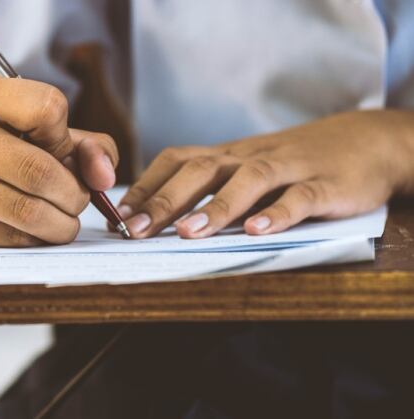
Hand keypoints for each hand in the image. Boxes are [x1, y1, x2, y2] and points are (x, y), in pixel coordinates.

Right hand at [0, 74, 117, 245]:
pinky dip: (37, 239)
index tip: (59, 149)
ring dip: (63, 223)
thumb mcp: (40, 128)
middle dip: (75, 194)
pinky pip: (10, 239)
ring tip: (65, 219)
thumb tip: (104, 178)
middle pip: (39, 171)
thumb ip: (88, 145)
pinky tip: (36, 229)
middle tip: (78, 199)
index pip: (48, 109)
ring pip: (27, 212)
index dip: (67, 138)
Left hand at [119, 110, 413, 238]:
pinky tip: (256, 231)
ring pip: (248, 180)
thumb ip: (209, 187)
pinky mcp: (325, 185)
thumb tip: (153, 214)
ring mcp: (289, 168)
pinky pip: (299, 197)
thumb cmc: (291, 163)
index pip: (177, 161)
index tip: (116, 215)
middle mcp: (250, 157)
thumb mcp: (246, 168)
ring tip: (187, 232)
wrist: (366, 141)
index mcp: (227, 155)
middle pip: (202, 170)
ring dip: (216, 207)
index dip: (145, 185)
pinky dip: (277, 213)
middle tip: (135, 231)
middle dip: (164, 200)